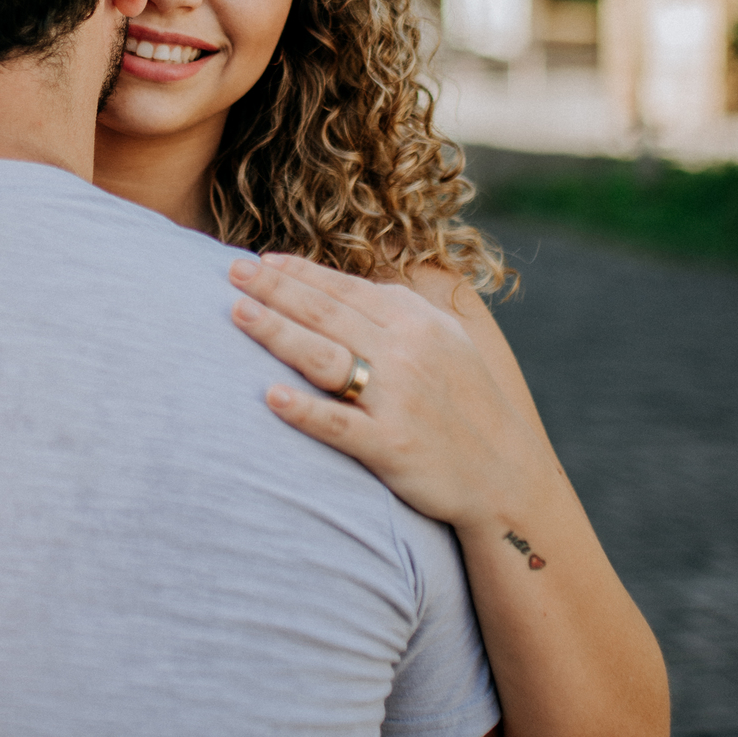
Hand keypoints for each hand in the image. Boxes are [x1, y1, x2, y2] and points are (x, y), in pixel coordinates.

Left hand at [229, 253, 554, 532]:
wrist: (506, 476)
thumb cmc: (466, 403)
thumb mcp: (445, 340)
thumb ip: (398, 310)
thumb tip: (341, 284)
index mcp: (415, 321)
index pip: (343, 288)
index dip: (297, 273)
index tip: (258, 261)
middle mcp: (406, 351)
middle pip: (325, 313)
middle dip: (274, 289)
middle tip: (231, 272)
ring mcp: (398, 399)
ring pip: (324, 357)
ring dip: (278, 332)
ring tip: (238, 313)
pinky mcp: (393, 446)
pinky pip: (339, 424)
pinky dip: (304, 409)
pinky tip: (268, 396)